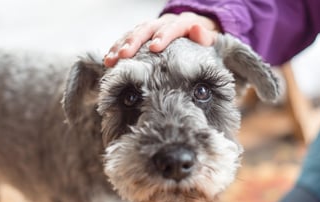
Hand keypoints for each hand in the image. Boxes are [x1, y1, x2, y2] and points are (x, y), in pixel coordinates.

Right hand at [104, 12, 219, 66]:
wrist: (195, 30)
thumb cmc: (203, 40)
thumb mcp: (211, 38)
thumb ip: (206, 36)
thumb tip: (197, 29)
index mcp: (182, 23)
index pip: (172, 27)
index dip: (163, 36)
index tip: (155, 47)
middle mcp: (163, 22)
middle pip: (147, 28)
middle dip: (134, 42)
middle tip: (125, 55)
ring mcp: (151, 28)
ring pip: (133, 33)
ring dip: (121, 46)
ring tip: (112, 60)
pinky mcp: (142, 35)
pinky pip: (126, 39)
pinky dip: (116, 48)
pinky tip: (108, 59)